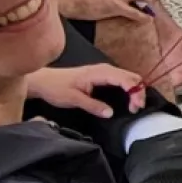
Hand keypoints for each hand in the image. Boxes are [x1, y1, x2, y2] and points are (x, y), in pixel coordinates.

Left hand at [22, 63, 146, 116]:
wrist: (43, 81)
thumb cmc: (56, 88)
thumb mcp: (73, 99)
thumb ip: (93, 106)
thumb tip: (110, 113)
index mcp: (98, 73)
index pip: (125, 79)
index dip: (135, 93)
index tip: (135, 107)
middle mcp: (104, 69)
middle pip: (131, 76)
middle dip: (138, 92)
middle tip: (136, 109)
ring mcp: (103, 71)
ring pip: (128, 77)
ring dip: (135, 91)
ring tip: (133, 106)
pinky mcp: (102, 76)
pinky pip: (121, 80)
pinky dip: (129, 89)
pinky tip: (128, 100)